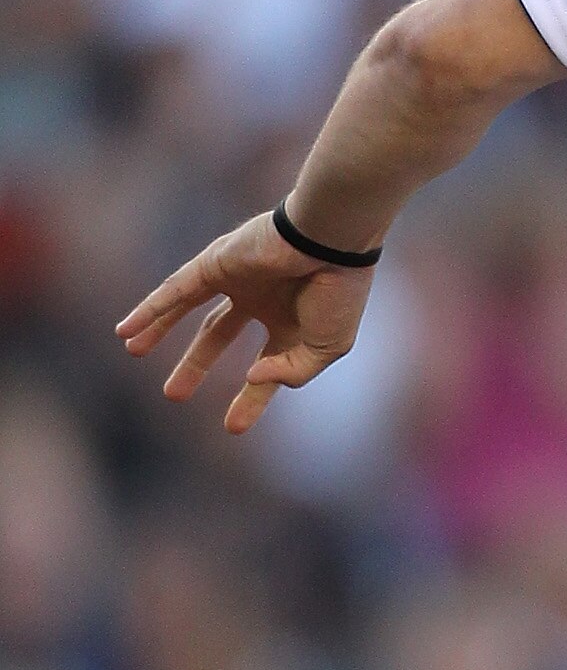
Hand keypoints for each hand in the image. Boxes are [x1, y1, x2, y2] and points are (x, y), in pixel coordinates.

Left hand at [117, 211, 375, 436]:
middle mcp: (260, 299)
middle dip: (195, 365)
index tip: (232, 429)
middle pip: (216, 335)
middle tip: (173, 395)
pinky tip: (125, 330)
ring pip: (188, 309)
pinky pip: (175, 290)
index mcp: (291, 322)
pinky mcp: (214, 263)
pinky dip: (150, 309)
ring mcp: (235, 280)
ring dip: (159, 332)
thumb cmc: (338, 294)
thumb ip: (292, 373)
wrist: (331, 241)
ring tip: (132, 352)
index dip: (251, 399)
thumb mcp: (327, 349)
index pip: (264, 366)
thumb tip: (250, 378)